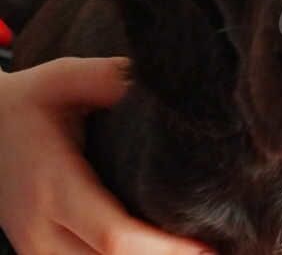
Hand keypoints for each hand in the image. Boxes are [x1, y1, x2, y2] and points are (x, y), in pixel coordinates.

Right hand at [0, 58, 215, 254]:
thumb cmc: (29, 101)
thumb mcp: (65, 78)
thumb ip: (111, 79)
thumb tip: (167, 88)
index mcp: (53, 185)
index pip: (114, 235)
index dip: (165, 250)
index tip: (208, 248)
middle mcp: (40, 229)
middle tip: (218, 253)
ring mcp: (35, 249)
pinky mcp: (38, 253)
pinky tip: (157, 254)